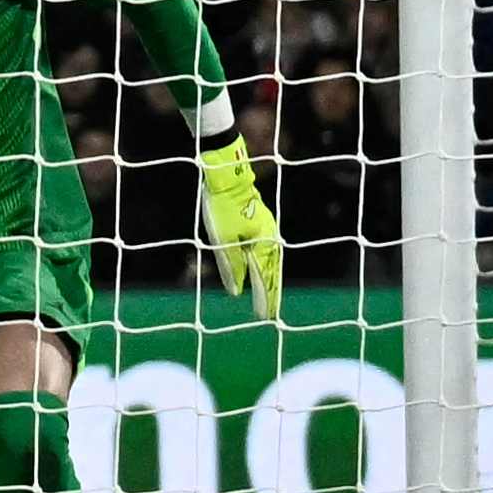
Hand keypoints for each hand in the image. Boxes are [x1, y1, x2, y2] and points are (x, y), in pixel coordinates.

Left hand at [192, 136, 287, 318]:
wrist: (227, 175)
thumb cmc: (222, 206)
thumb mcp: (221, 238)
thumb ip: (231, 265)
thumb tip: (236, 291)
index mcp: (262, 246)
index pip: (264, 279)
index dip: (264, 299)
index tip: (264, 316)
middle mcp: (269, 240)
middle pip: (271, 273)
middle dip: (269, 293)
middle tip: (268, 313)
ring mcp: (266, 231)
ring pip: (271, 262)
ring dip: (269, 280)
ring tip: (268, 296)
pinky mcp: (260, 223)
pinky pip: (266, 251)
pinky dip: (265, 265)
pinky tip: (261, 267)